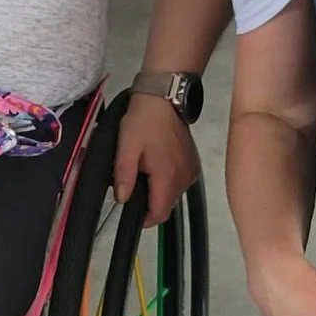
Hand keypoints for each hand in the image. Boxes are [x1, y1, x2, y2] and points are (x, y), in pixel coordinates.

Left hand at [111, 91, 198, 227]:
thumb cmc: (144, 120)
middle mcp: (184, 177)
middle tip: (132, 183)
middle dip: (148, 201)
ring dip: (157, 190)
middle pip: (166, 205)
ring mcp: (191, 170)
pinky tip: (156, 164)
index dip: (143, 218)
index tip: (130, 210)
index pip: (159, 213)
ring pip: (172, 194)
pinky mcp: (193, 163)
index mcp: (168, 176)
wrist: (164, 97)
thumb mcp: (126, 146)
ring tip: (143, 170)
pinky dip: (166, 180)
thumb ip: (123, 175)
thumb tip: (122, 199)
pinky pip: (178, 182)